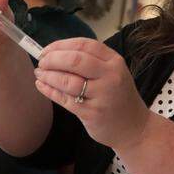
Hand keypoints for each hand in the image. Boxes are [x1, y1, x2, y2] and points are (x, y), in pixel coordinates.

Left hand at [34, 38, 152, 151]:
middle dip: (52, 59)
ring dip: (48, 76)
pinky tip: (41, 86)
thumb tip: (53, 53)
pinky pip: (65, 99)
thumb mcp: (111, 73)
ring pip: (68, 81)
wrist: (134, 127)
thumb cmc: (117, 97)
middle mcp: (110, 76)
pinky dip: (49, 91)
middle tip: (41, 62)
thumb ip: (89, 62)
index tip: (46, 50)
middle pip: (74, 60)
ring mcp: (102, 95)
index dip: (61, 45)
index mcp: (114, 61)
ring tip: (39, 74)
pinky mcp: (92, 113)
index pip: (84, 45)